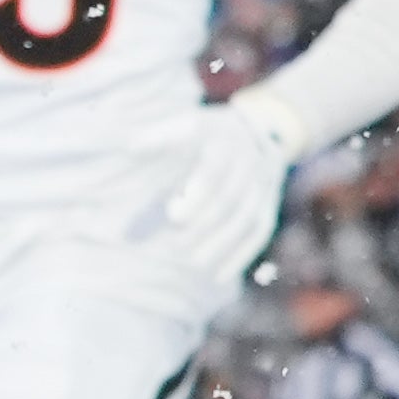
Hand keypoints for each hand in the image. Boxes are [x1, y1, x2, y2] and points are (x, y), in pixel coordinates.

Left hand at [143, 92, 313, 286]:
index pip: (215, 168)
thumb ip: (159, 136)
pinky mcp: (269, 204)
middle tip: (175, 245)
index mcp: (225, 139)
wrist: (261, 127)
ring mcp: (264, 183)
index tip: (173, 214)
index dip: (198, 192)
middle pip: (230, 198)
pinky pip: (258, 232)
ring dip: (220, 244)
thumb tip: (130, 145)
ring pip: (246, 218)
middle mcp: (250, 160)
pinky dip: (240, 255)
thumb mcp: (186, 123)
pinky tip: (217, 275)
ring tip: (192, 263)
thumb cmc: (207, 133)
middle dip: (204, 225)